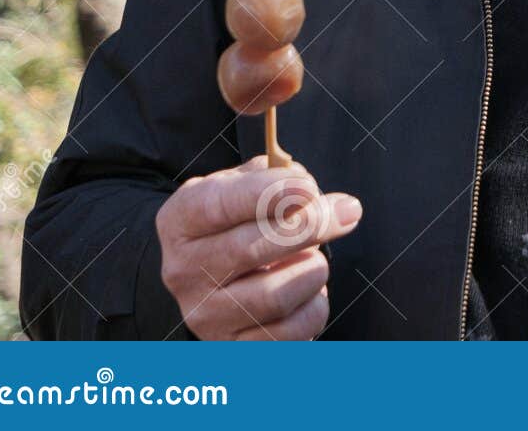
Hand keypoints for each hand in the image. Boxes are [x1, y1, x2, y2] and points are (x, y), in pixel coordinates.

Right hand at [155, 155, 361, 339]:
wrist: (223, 276)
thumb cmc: (242, 220)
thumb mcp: (247, 185)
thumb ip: (277, 178)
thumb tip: (313, 196)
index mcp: (181, 221)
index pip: (217, 206)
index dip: (266, 194)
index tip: (308, 188)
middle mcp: (183, 271)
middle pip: (250, 249)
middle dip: (310, 225)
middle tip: (346, 211)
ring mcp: (204, 316)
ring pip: (275, 296)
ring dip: (313, 269)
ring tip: (313, 259)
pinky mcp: (233, 350)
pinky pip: (291, 332)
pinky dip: (314, 307)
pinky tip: (307, 293)